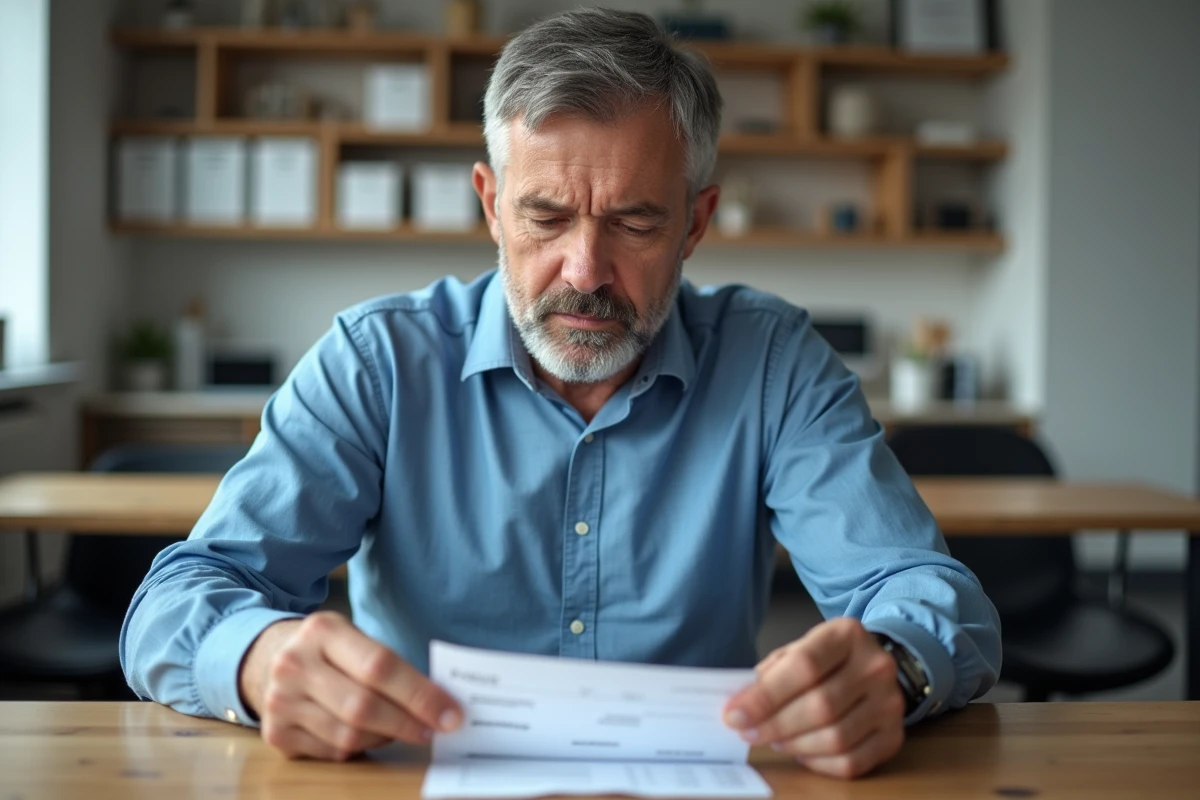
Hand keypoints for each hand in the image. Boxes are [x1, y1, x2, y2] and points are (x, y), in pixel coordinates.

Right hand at [239, 611, 462, 760]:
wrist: (266, 658)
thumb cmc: (328, 651)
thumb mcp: (353, 637)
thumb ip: (390, 664)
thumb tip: (442, 701)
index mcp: (323, 630)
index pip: (380, 666)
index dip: (420, 694)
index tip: (451, 714)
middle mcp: (295, 664)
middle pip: (363, 706)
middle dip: (408, 722)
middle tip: (435, 730)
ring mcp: (279, 700)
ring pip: (348, 735)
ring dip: (385, 737)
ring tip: (402, 729)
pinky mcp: (276, 733)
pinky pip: (332, 751)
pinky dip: (359, 748)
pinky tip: (368, 734)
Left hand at [722, 618, 905, 778]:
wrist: (874, 666)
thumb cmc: (827, 660)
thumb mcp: (800, 648)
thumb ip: (773, 672)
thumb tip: (742, 705)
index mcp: (847, 635)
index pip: (805, 666)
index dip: (766, 695)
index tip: (735, 713)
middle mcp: (875, 666)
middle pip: (821, 705)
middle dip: (775, 724)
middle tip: (748, 732)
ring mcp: (890, 703)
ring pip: (836, 738)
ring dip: (795, 745)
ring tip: (774, 739)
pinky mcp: (894, 736)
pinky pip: (851, 762)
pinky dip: (818, 763)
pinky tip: (802, 752)